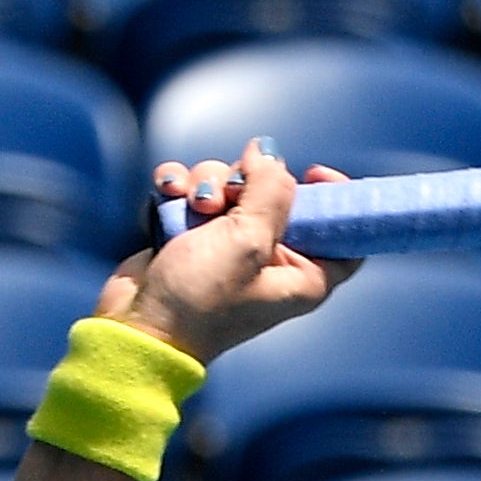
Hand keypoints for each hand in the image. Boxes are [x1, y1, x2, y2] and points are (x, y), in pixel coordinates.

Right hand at [93, 140, 351, 366]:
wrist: (138, 327)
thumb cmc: (201, 300)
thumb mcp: (247, 242)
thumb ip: (270, 191)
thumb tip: (271, 154)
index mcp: (304, 274)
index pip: (342, 230)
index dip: (336, 197)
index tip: (312, 172)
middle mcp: (272, 258)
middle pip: (279, 193)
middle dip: (249, 182)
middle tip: (230, 196)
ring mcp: (230, 244)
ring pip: (231, 184)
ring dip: (209, 183)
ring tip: (193, 206)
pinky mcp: (193, 233)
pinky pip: (195, 189)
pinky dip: (181, 186)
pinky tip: (169, 194)